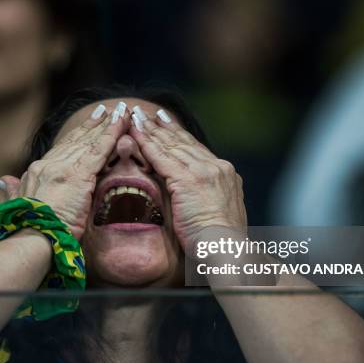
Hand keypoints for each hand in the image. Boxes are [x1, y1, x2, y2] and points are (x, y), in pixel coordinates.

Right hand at [0, 105, 129, 238]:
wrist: (30, 239)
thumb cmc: (25, 229)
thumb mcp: (17, 204)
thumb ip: (12, 188)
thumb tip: (2, 180)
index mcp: (37, 171)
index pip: (62, 149)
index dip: (77, 135)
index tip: (88, 124)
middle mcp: (49, 165)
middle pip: (78, 141)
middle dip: (94, 125)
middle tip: (108, 111)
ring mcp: (64, 168)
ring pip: (91, 142)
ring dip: (109, 126)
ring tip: (122, 112)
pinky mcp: (79, 176)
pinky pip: (100, 151)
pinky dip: (112, 135)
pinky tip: (122, 125)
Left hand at [129, 112, 246, 248]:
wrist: (228, 250)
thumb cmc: (220, 242)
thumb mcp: (217, 212)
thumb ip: (206, 198)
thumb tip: (194, 197)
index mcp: (224, 174)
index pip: (196, 149)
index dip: (178, 135)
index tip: (166, 123)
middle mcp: (216, 167)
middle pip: (183, 142)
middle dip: (162, 126)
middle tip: (147, 113)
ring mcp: (204, 171)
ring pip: (171, 146)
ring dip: (151, 130)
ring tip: (136, 116)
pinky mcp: (189, 180)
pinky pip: (162, 157)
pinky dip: (147, 143)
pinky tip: (135, 134)